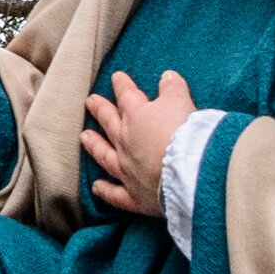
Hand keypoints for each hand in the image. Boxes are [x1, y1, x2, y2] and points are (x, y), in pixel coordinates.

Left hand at [81, 69, 201, 221]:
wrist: (189, 172)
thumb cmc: (184, 132)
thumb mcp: (181, 101)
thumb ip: (172, 88)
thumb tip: (167, 77)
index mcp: (137, 117)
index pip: (127, 96)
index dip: (122, 85)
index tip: (116, 77)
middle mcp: (126, 143)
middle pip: (109, 122)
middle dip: (100, 110)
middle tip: (90, 101)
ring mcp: (128, 171)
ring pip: (105, 156)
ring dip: (95, 146)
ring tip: (84, 137)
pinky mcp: (136, 196)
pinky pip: (116, 195)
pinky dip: (106, 191)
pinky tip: (96, 187)